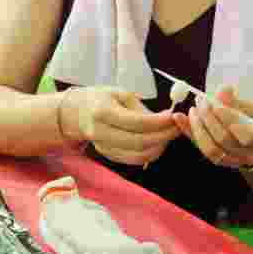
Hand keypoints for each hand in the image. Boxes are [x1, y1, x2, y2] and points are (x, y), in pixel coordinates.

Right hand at [63, 86, 179, 165]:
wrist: (75, 113)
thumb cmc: (100, 99)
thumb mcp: (119, 93)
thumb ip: (140, 108)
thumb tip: (164, 120)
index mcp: (102, 112)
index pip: (136, 122)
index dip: (159, 122)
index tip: (173, 117)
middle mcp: (100, 132)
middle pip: (138, 142)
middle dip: (163, 137)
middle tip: (177, 128)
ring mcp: (102, 147)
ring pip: (137, 155)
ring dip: (159, 147)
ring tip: (169, 135)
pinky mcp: (107, 155)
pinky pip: (133, 160)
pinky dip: (149, 153)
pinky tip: (158, 142)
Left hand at [175, 86, 252, 169]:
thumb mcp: (252, 109)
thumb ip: (236, 101)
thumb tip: (224, 89)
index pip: (245, 132)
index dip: (227, 116)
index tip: (214, 100)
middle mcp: (251, 155)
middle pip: (224, 139)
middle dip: (209, 117)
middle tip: (201, 100)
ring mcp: (235, 162)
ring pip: (211, 148)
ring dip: (197, 126)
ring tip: (193, 109)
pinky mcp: (220, 163)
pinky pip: (202, 149)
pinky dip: (189, 133)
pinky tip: (179, 118)